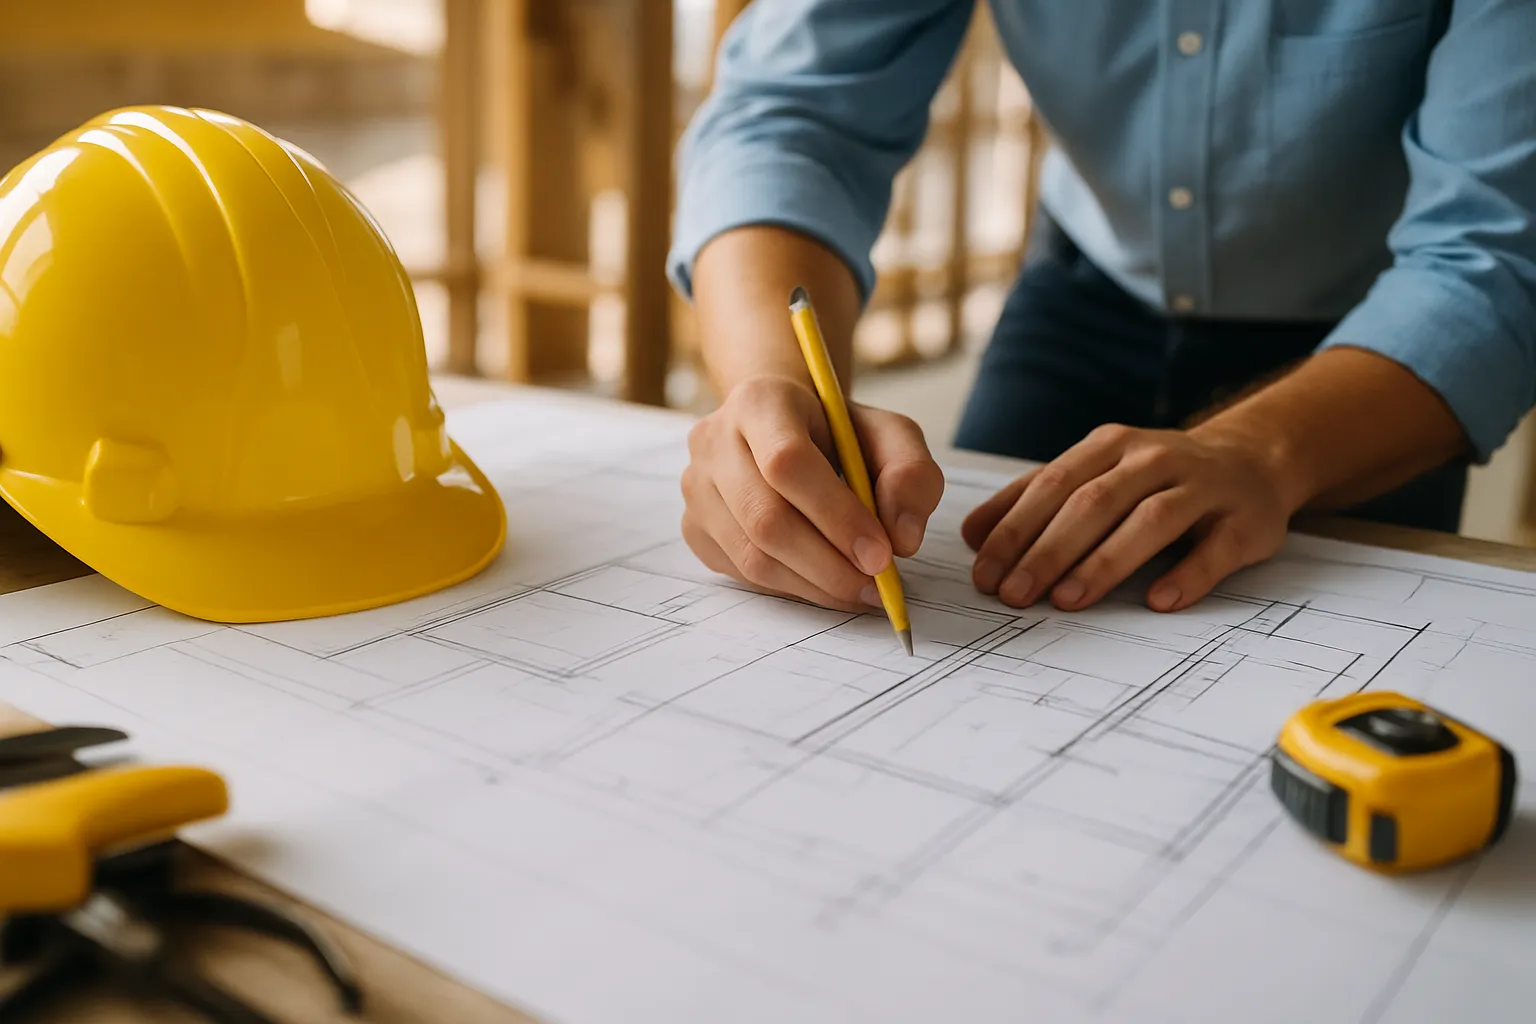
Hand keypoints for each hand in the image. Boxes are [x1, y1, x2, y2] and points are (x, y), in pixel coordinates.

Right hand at [681, 375, 944, 610]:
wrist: (781, 427)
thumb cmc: (838, 431)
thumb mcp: (891, 435)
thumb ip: (911, 476)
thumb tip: (901, 540)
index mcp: (761, 400)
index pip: (787, 462)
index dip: (837, 515)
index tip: (882, 554)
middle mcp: (713, 440)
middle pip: (765, 518)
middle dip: (829, 564)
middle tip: (877, 585)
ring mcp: (696, 487)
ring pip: (752, 557)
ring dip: (814, 585)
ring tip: (859, 589)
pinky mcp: (694, 527)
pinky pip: (742, 574)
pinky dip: (792, 588)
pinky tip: (823, 580)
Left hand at [960, 422, 1299, 612]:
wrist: (1253, 460)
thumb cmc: (1156, 477)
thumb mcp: (1095, 473)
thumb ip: (1034, 499)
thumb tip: (972, 535)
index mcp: (1110, 446)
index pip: (1052, 486)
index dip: (1015, 529)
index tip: (984, 572)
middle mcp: (1155, 458)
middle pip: (1093, 503)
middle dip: (1047, 550)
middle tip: (1014, 594)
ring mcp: (1204, 487)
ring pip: (1150, 521)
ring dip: (1104, 562)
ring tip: (1066, 599)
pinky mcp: (1245, 521)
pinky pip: (1215, 550)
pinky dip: (1187, 576)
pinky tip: (1157, 601)